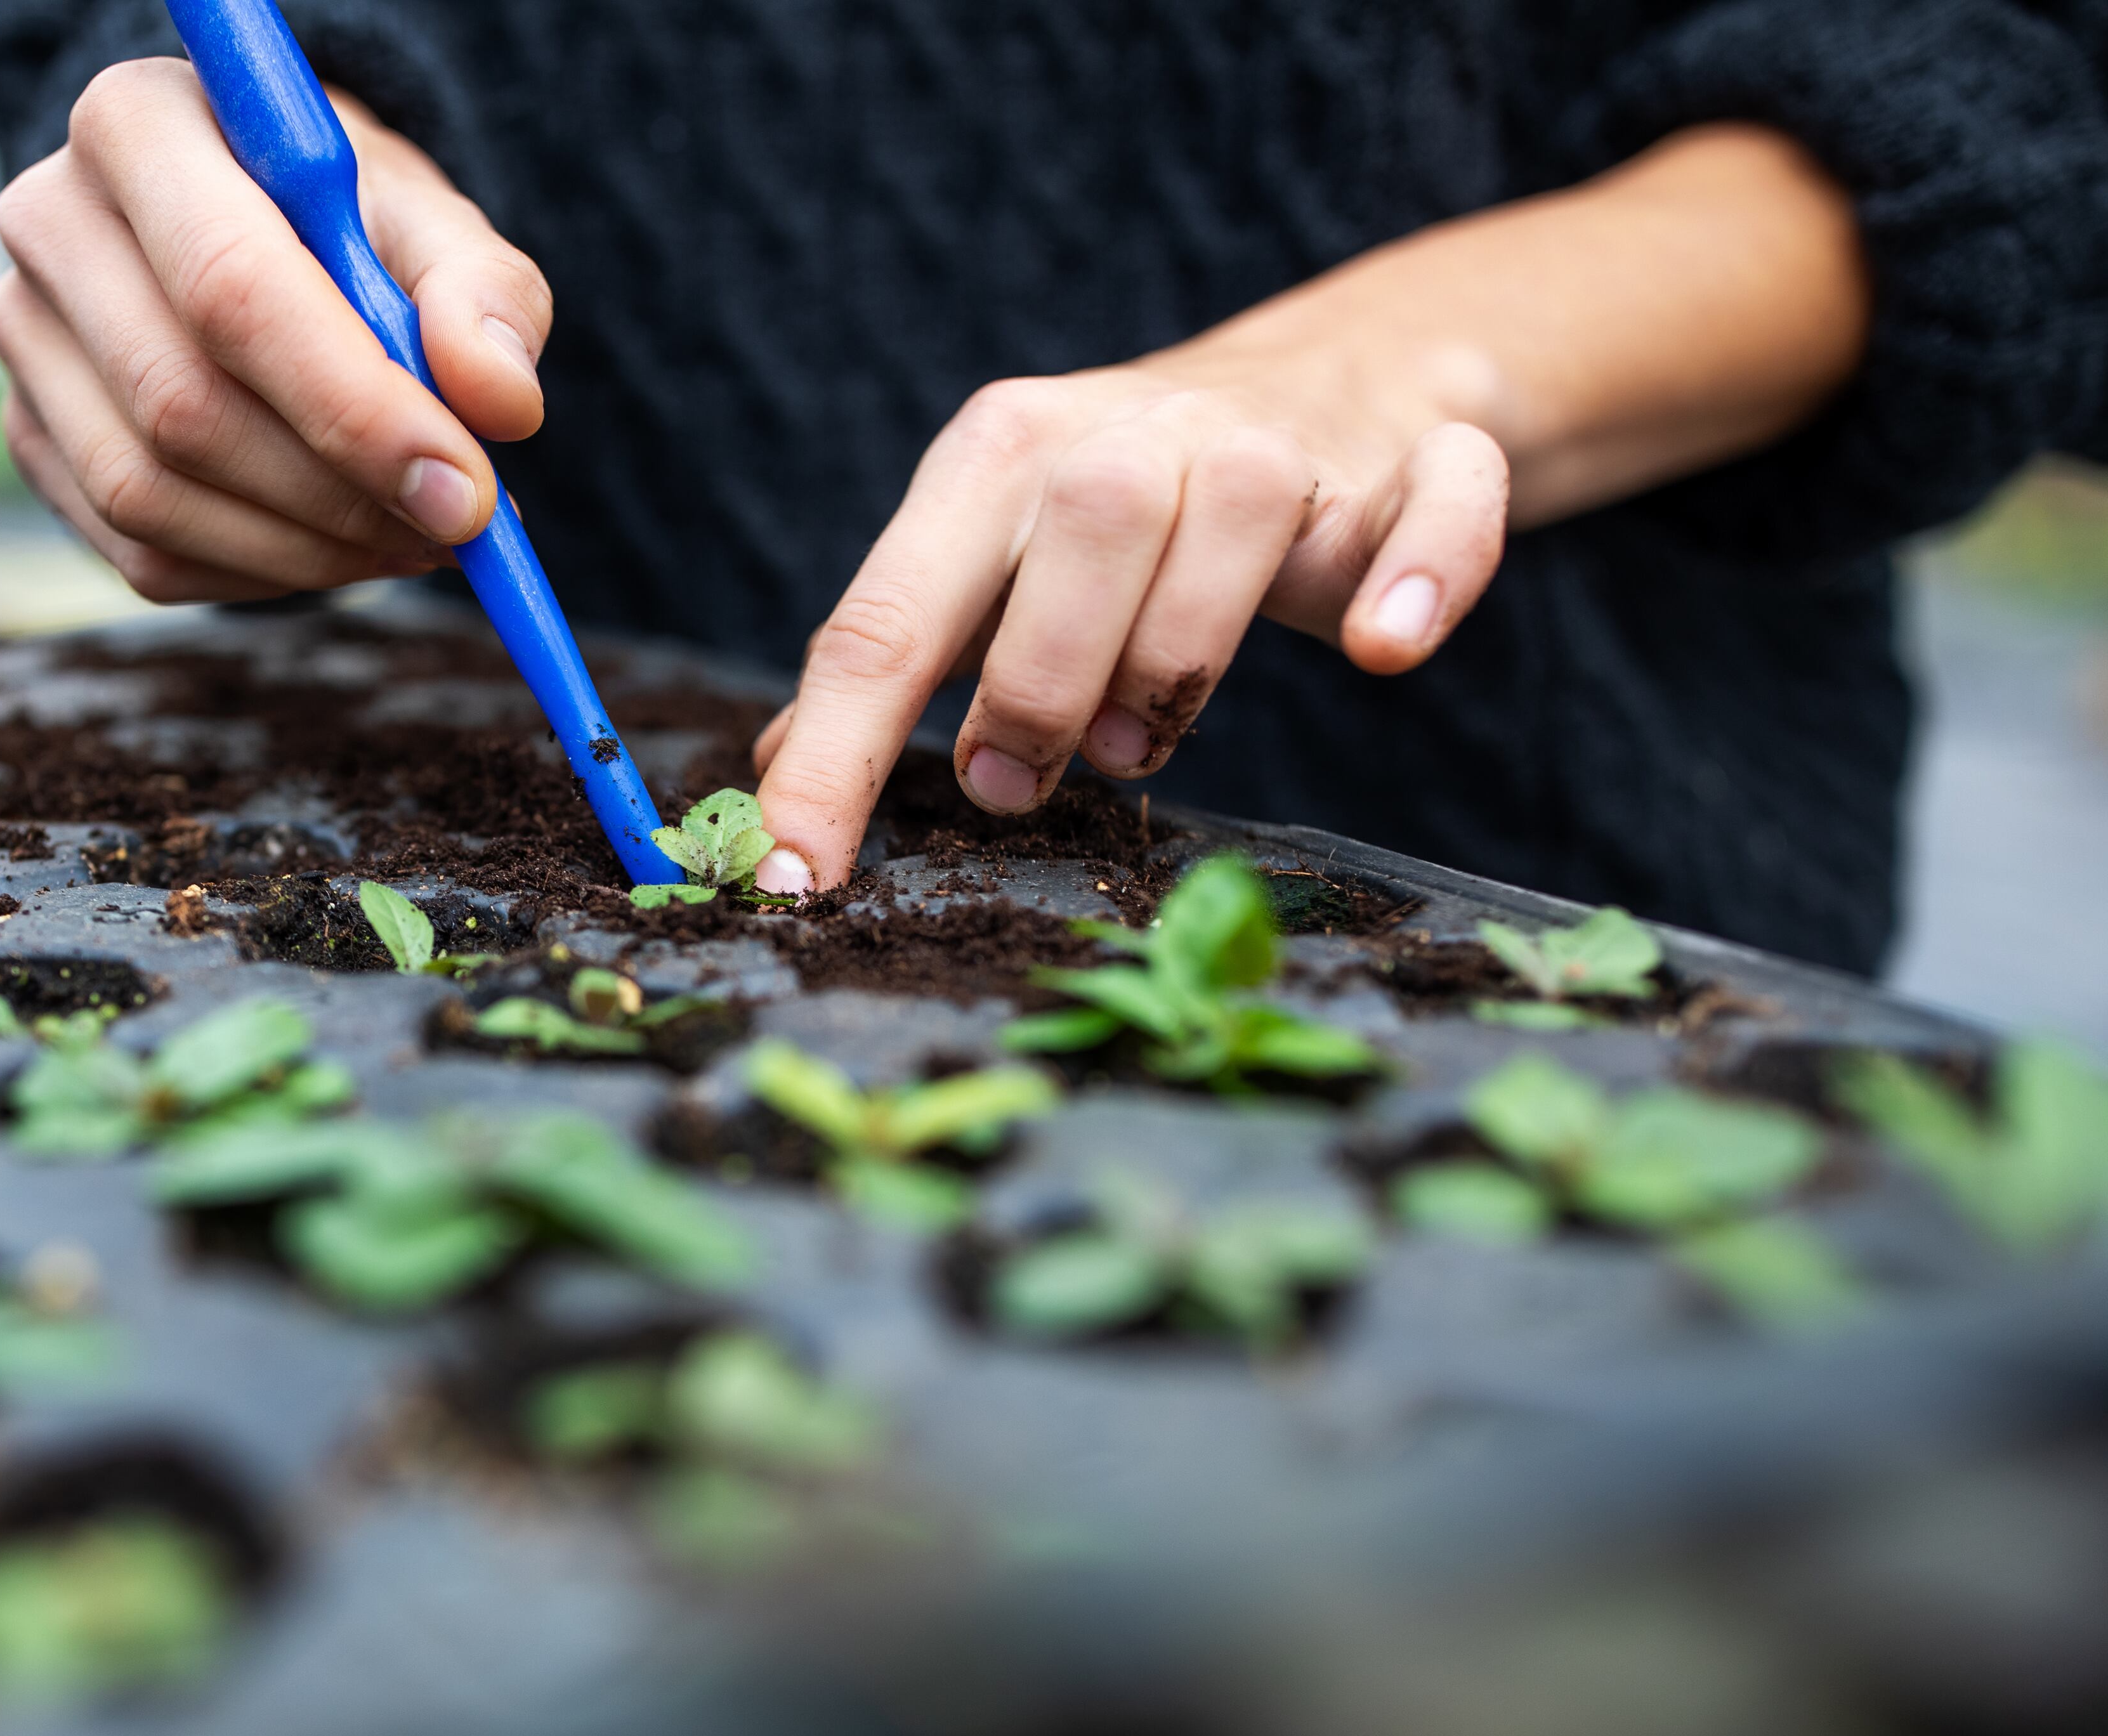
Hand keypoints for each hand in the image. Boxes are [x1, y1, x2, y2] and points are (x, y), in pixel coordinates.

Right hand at [0, 60, 551, 602]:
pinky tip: (339, 544)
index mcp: (139, 124)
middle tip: (458, 523)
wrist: (260, 227)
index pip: (231, 287)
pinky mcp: (33, 439)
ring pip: (153, 496)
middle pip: (184, 407)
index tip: (466, 490)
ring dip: (309, 549)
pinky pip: (143, 555)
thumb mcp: (431, 221)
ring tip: (413, 534)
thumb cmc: (344, 217)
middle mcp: (51, 224)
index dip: (354, 407)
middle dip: (341, 494)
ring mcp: (25, 340)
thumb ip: (482, 296)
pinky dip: (263, 574)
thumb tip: (501, 402)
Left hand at [746, 122, 1869, 893]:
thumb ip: (895, 657)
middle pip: (1081, 538)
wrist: (1328, 383)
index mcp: (997, 455)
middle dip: (1035, 689)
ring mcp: (1277, 446)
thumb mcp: (986, 561)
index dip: (835, 759)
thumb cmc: (1114, 518)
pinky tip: (1384, 647)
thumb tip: (775, 775)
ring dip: (1179, 667)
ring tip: (1137, 735)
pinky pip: (1433, 513)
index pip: (887, 617)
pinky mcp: (1409, 473)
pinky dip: (1422, 577)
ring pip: (1235, 542)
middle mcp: (1131, 430)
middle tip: (1015, 781)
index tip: (790, 879)